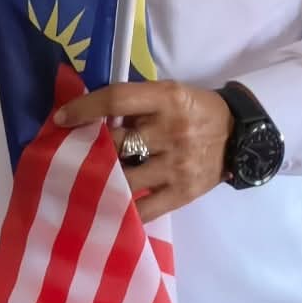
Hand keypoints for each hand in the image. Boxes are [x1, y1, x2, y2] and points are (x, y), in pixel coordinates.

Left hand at [56, 80, 232, 221]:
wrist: (240, 137)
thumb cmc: (195, 111)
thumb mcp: (169, 94)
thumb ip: (136, 104)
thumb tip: (90, 117)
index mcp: (166, 99)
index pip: (117, 99)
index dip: (85, 108)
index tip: (62, 118)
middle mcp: (171, 131)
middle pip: (117, 142)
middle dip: (91, 147)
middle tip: (71, 153)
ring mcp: (177, 165)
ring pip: (125, 176)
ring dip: (101, 178)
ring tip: (84, 180)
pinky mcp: (182, 193)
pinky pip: (144, 208)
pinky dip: (122, 208)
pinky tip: (105, 207)